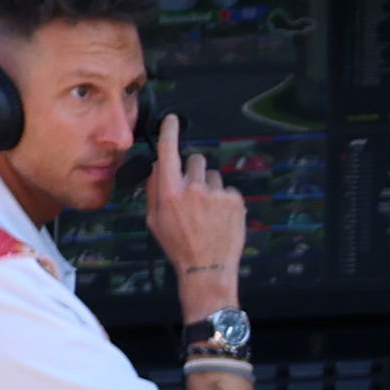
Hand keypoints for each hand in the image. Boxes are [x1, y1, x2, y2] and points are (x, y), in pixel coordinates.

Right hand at [145, 130, 247, 294]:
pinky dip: (225, 201)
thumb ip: (155, 189)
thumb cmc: (178, 246)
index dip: (170, 131)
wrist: (207, 269)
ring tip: (209, 212)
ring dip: (211, 187)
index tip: (172, 120)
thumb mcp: (155, 220)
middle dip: (195, 171)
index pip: (168, 150)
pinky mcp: (234, 200)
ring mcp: (216, 193)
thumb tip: (158, 165)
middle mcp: (193, 187)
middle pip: (196, 159)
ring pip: (214, 175)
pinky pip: (228, 190)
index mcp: (169, 190)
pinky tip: (220, 219)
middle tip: (195, 194)